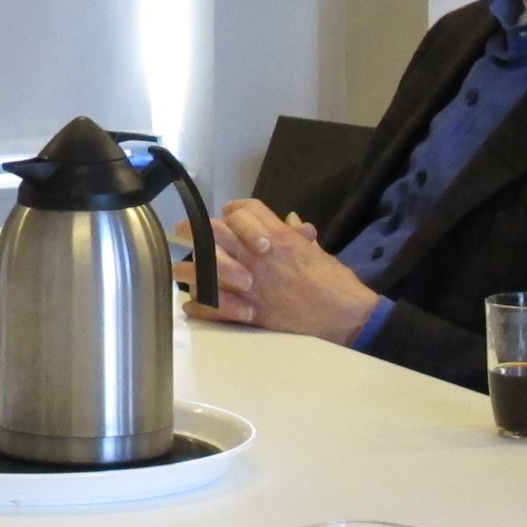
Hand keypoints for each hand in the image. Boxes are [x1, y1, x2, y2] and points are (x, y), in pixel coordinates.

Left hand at [181, 198, 381, 345]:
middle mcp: (259, 257)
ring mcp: (253, 285)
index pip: (244, 210)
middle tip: (181, 231)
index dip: (232, 211)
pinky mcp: (253, 312)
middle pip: (217, 233)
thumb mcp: (319, 252)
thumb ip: (299, 236)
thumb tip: (292, 220)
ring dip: (189, 270)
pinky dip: (201, 308)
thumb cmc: (336, 282)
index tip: (223, 216)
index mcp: (277, 237)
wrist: (347, 315)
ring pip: (207, 271)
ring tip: (178, 271)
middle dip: (195, 230)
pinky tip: (191, 306)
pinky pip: (216, 308)